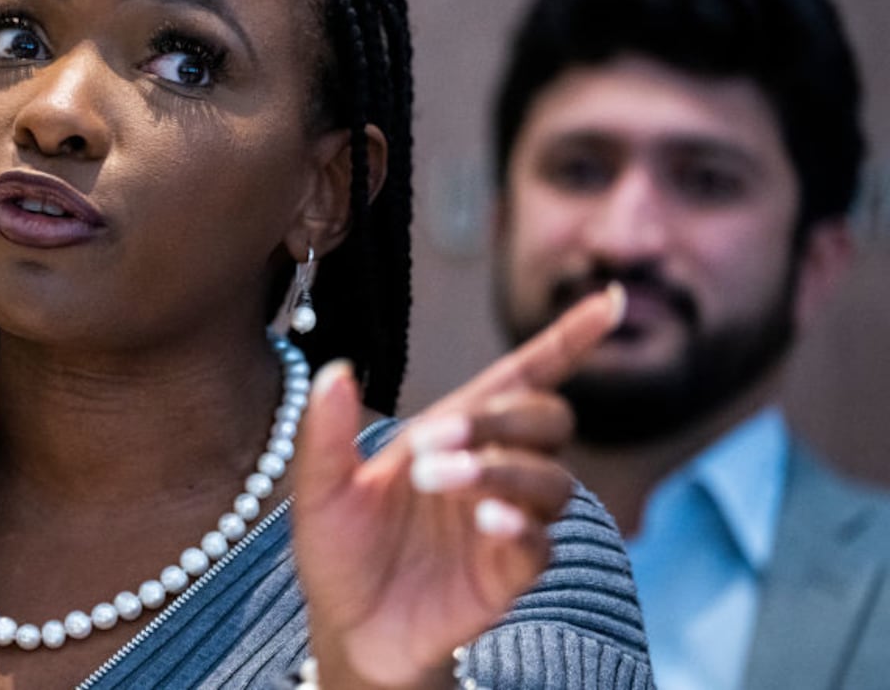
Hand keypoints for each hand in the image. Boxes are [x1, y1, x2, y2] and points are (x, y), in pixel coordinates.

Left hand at [291, 285, 624, 688]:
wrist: (345, 628)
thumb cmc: (338, 550)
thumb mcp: (319, 489)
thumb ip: (326, 433)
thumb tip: (335, 370)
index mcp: (453, 433)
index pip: (523, 377)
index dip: (567, 340)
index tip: (609, 301)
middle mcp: (492, 469)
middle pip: (548, 420)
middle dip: (504, 419)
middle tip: (434, 442)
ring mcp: (505, 521)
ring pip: (552, 479)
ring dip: (503, 469)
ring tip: (442, 480)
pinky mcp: (509, 573)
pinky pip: (541, 541)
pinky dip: (519, 523)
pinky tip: (486, 519)